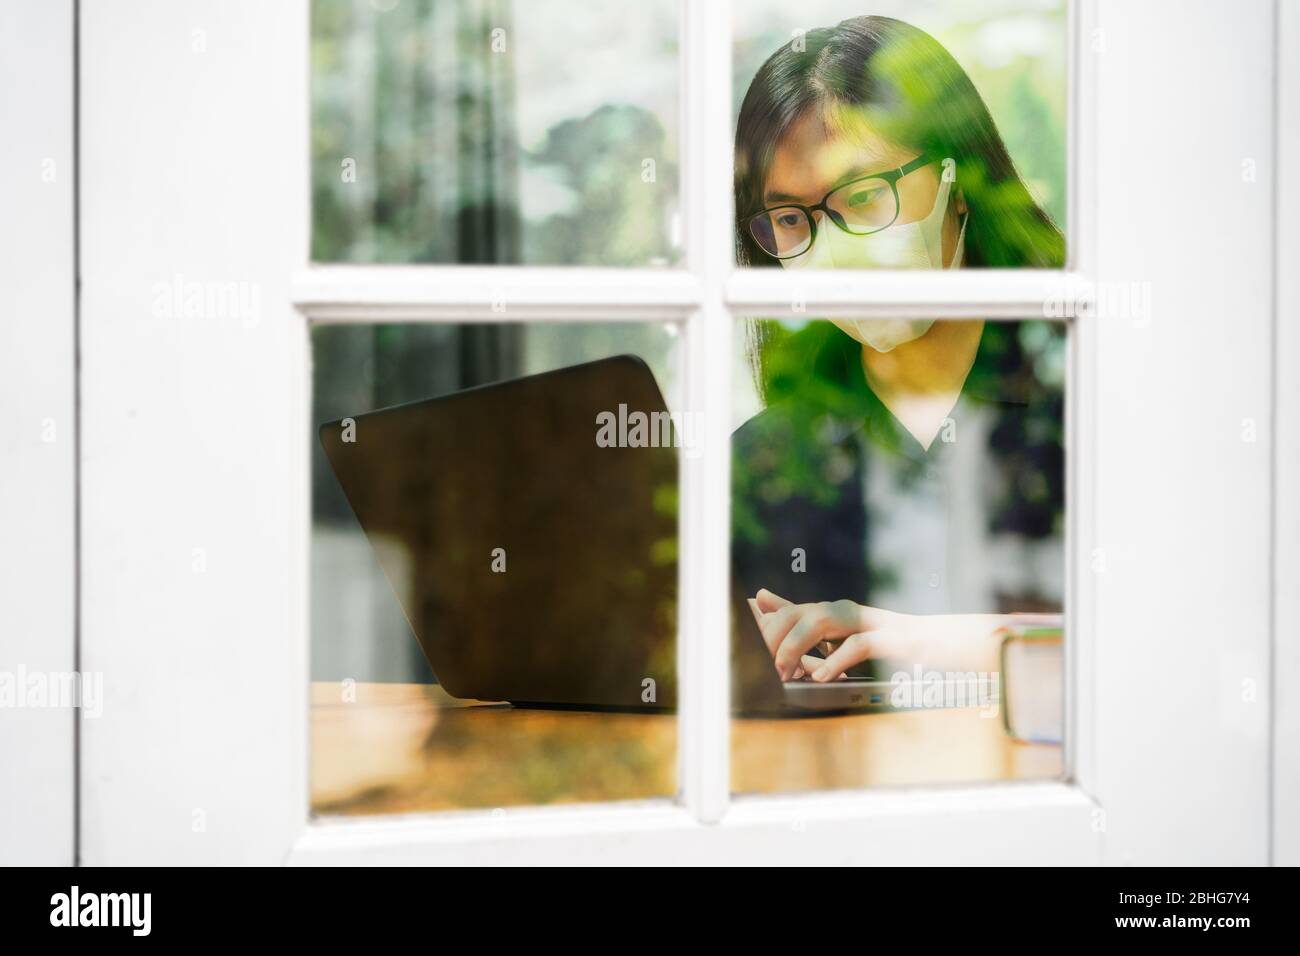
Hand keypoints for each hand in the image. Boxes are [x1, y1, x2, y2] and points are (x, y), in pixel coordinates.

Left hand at [752, 588, 916, 681]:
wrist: (939, 643)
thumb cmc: (887, 643)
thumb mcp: (845, 639)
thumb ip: (810, 630)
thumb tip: (772, 618)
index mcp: (834, 612)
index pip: (788, 611)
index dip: (765, 629)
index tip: (752, 652)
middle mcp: (847, 611)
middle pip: (797, 613)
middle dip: (775, 639)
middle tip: (768, 670)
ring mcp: (868, 621)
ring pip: (820, 620)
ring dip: (796, 647)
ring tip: (785, 673)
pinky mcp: (890, 638)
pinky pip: (857, 644)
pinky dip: (835, 660)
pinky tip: (820, 676)